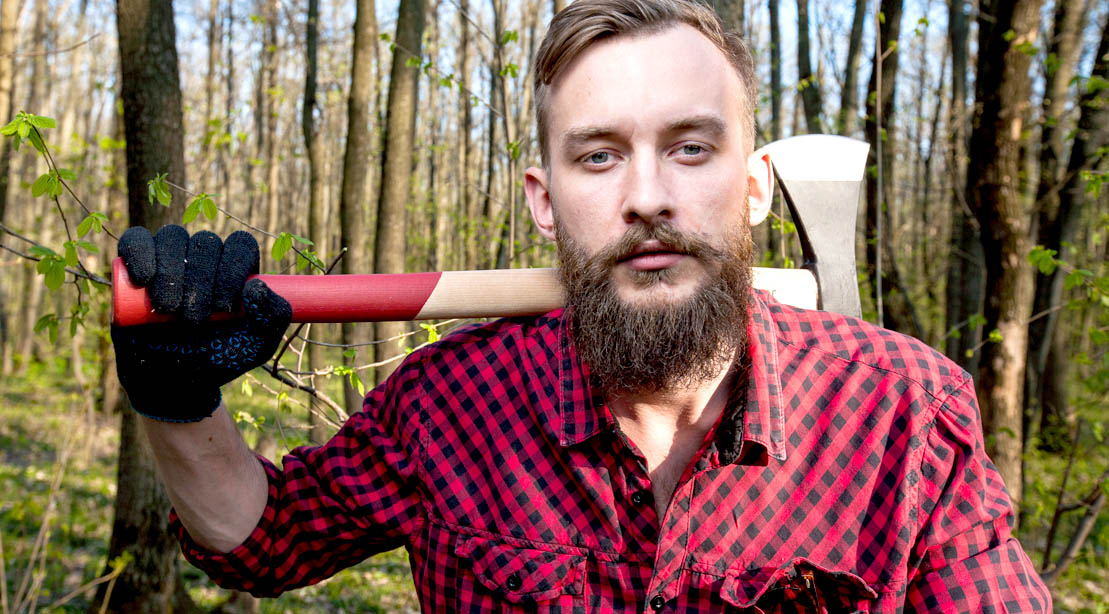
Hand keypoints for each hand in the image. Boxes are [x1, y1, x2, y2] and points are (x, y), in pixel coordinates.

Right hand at [110, 224, 291, 421]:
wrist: (170, 379)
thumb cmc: (216, 359)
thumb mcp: (255, 347)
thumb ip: (273, 319)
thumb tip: (257, 284)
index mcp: (236, 270)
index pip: (241, 245)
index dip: (233, 269)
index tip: (225, 307)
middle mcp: (204, 258)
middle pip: (206, 242)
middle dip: (201, 282)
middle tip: (194, 320)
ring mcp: (170, 258)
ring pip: (173, 237)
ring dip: (172, 274)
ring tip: (170, 310)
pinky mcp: (136, 264)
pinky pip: (137, 239)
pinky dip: (141, 253)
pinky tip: (144, 278)